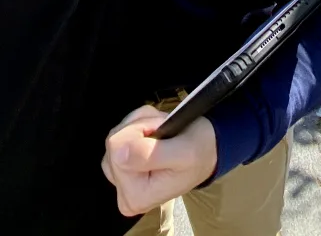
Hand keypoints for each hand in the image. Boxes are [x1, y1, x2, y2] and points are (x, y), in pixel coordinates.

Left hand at [100, 106, 217, 216]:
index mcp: (135, 196)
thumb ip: (151, 155)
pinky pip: (120, 134)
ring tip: (162, 132)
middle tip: (164, 132)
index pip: (117, 147)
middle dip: (140, 127)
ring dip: (140, 125)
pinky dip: (138, 125)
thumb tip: (118, 154)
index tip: (162, 135)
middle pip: (114, 140)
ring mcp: (119, 180)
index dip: (141, 130)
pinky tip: (155, 132)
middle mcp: (123, 193)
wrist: (206, 149)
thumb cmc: (199, 152)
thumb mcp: (184, 154)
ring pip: (117, 135)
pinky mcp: (120, 167)